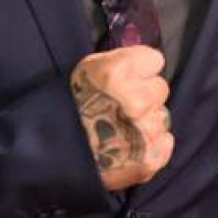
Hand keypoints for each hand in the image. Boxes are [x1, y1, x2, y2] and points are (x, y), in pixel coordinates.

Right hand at [69, 46, 173, 190]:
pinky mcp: (150, 158)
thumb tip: (147, 63)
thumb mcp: (89, 69)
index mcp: (119, 72)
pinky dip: (152, 145)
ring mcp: (146, 131)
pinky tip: (130, 146)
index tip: (128, 79)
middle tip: (120, 107)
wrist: (51, 156)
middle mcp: (137, 100)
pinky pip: (165, 142)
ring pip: (162, 116)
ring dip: (147, 121)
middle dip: (144, 95)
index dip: (141, 70)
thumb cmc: (69, 106)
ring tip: (120, 129)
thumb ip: (122, 62)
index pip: (155, 60)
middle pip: (160, 88)